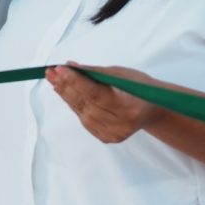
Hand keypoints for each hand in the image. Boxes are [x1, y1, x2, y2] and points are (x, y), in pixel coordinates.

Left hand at [46, 63, 163, 143]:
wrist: (153, 109)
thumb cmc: (138, 87)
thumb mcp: (120, 74)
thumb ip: (94, 72)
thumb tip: (70, 66)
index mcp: (129, 105)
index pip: (96, 93)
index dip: (76, 81)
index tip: (59, 69)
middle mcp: (121, 123)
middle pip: (86, 104)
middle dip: (66, 86)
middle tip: (51, 72)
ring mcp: (114, 133)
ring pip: (82, 112)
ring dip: (66, 95)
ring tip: (54, 80)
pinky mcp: (108, 137)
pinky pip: (84, 119)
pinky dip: (74, 105)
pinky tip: (64, 93)